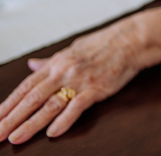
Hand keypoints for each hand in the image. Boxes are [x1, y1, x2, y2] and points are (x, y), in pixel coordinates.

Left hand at [0, 20, 142, 143]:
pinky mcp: (97, 88)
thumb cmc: (104, 44)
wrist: (130, 41)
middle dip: (12, 118)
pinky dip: (64, 120)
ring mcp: (80, 80)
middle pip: (32, 98)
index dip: (9, 103)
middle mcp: (64, 72)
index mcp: (57, 63)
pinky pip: (77, 106)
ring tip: (16, 137)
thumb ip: (52, 61)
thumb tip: (32, 65)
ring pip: (50, 105)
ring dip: (31, 123)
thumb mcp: (73, 49)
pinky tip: (52, 132)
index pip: (26, 86)